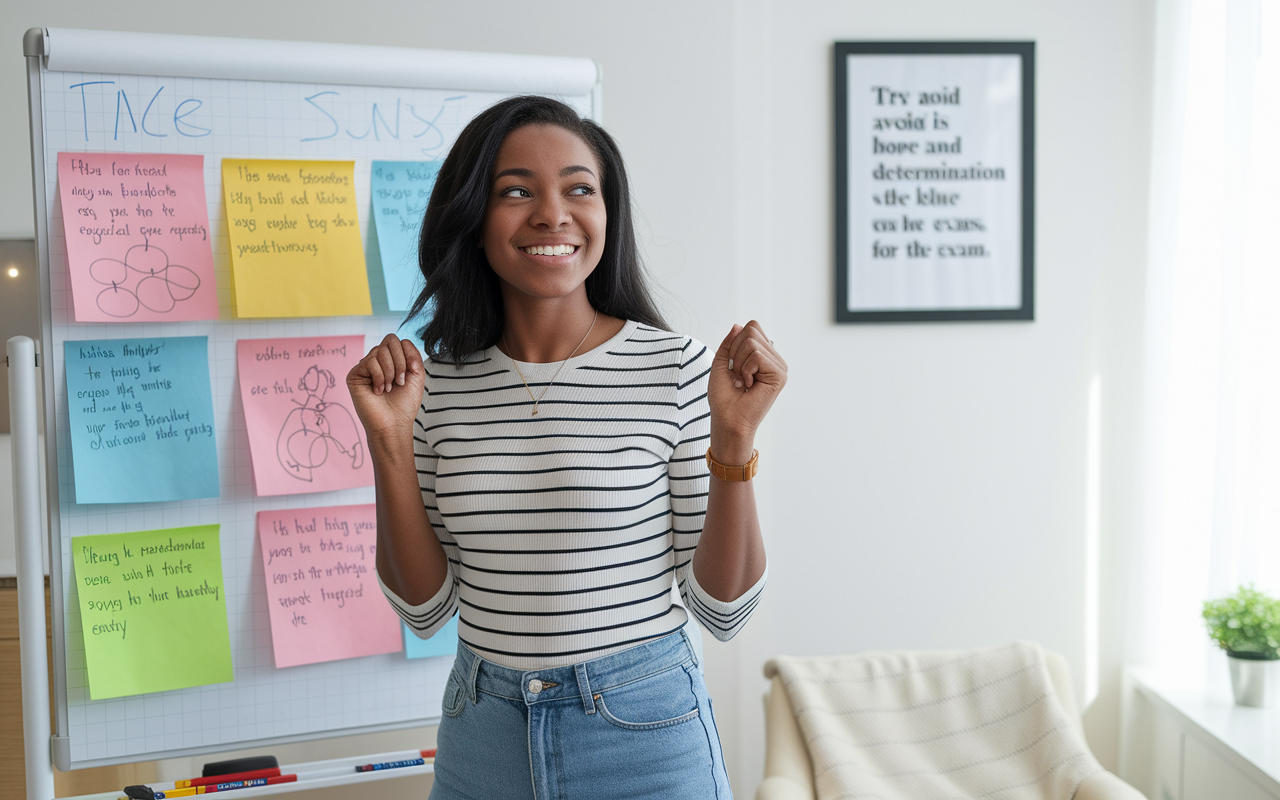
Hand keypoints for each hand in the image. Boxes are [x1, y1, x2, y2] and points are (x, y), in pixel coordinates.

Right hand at [346, 335, 424, 441]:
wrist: (394, 423)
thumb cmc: (405, 403)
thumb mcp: (417, 374)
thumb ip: (413, 354)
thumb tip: (402, 341)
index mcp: (393, 360)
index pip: (399, 341)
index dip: (407, 354)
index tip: (411, 373)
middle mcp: (378, 361)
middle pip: (390, 341)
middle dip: (400, 362)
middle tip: (400, 382)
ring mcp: (366, 367)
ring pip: (380, 351)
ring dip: (390, 372)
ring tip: (388, 388)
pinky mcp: (355, 374)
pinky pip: (369, 361)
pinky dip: (379, 377)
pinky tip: (377, 390)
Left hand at [708, 321, 786, 462]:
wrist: (727, 420)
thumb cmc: (723, 397)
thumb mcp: (721, 362)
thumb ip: (729, 342)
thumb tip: (738, 325)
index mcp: (763, 355)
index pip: (751, 327)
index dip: (734, 343)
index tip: (732, 367)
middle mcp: (773, 358)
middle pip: (751, 330)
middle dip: (735, 352)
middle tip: (737, 375)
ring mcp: (779, 366)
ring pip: (752, 342)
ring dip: (739, 364)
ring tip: (743, 381)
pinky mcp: (780, 374)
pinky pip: (756, 355)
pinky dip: (746, 370)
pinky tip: (749, 385)